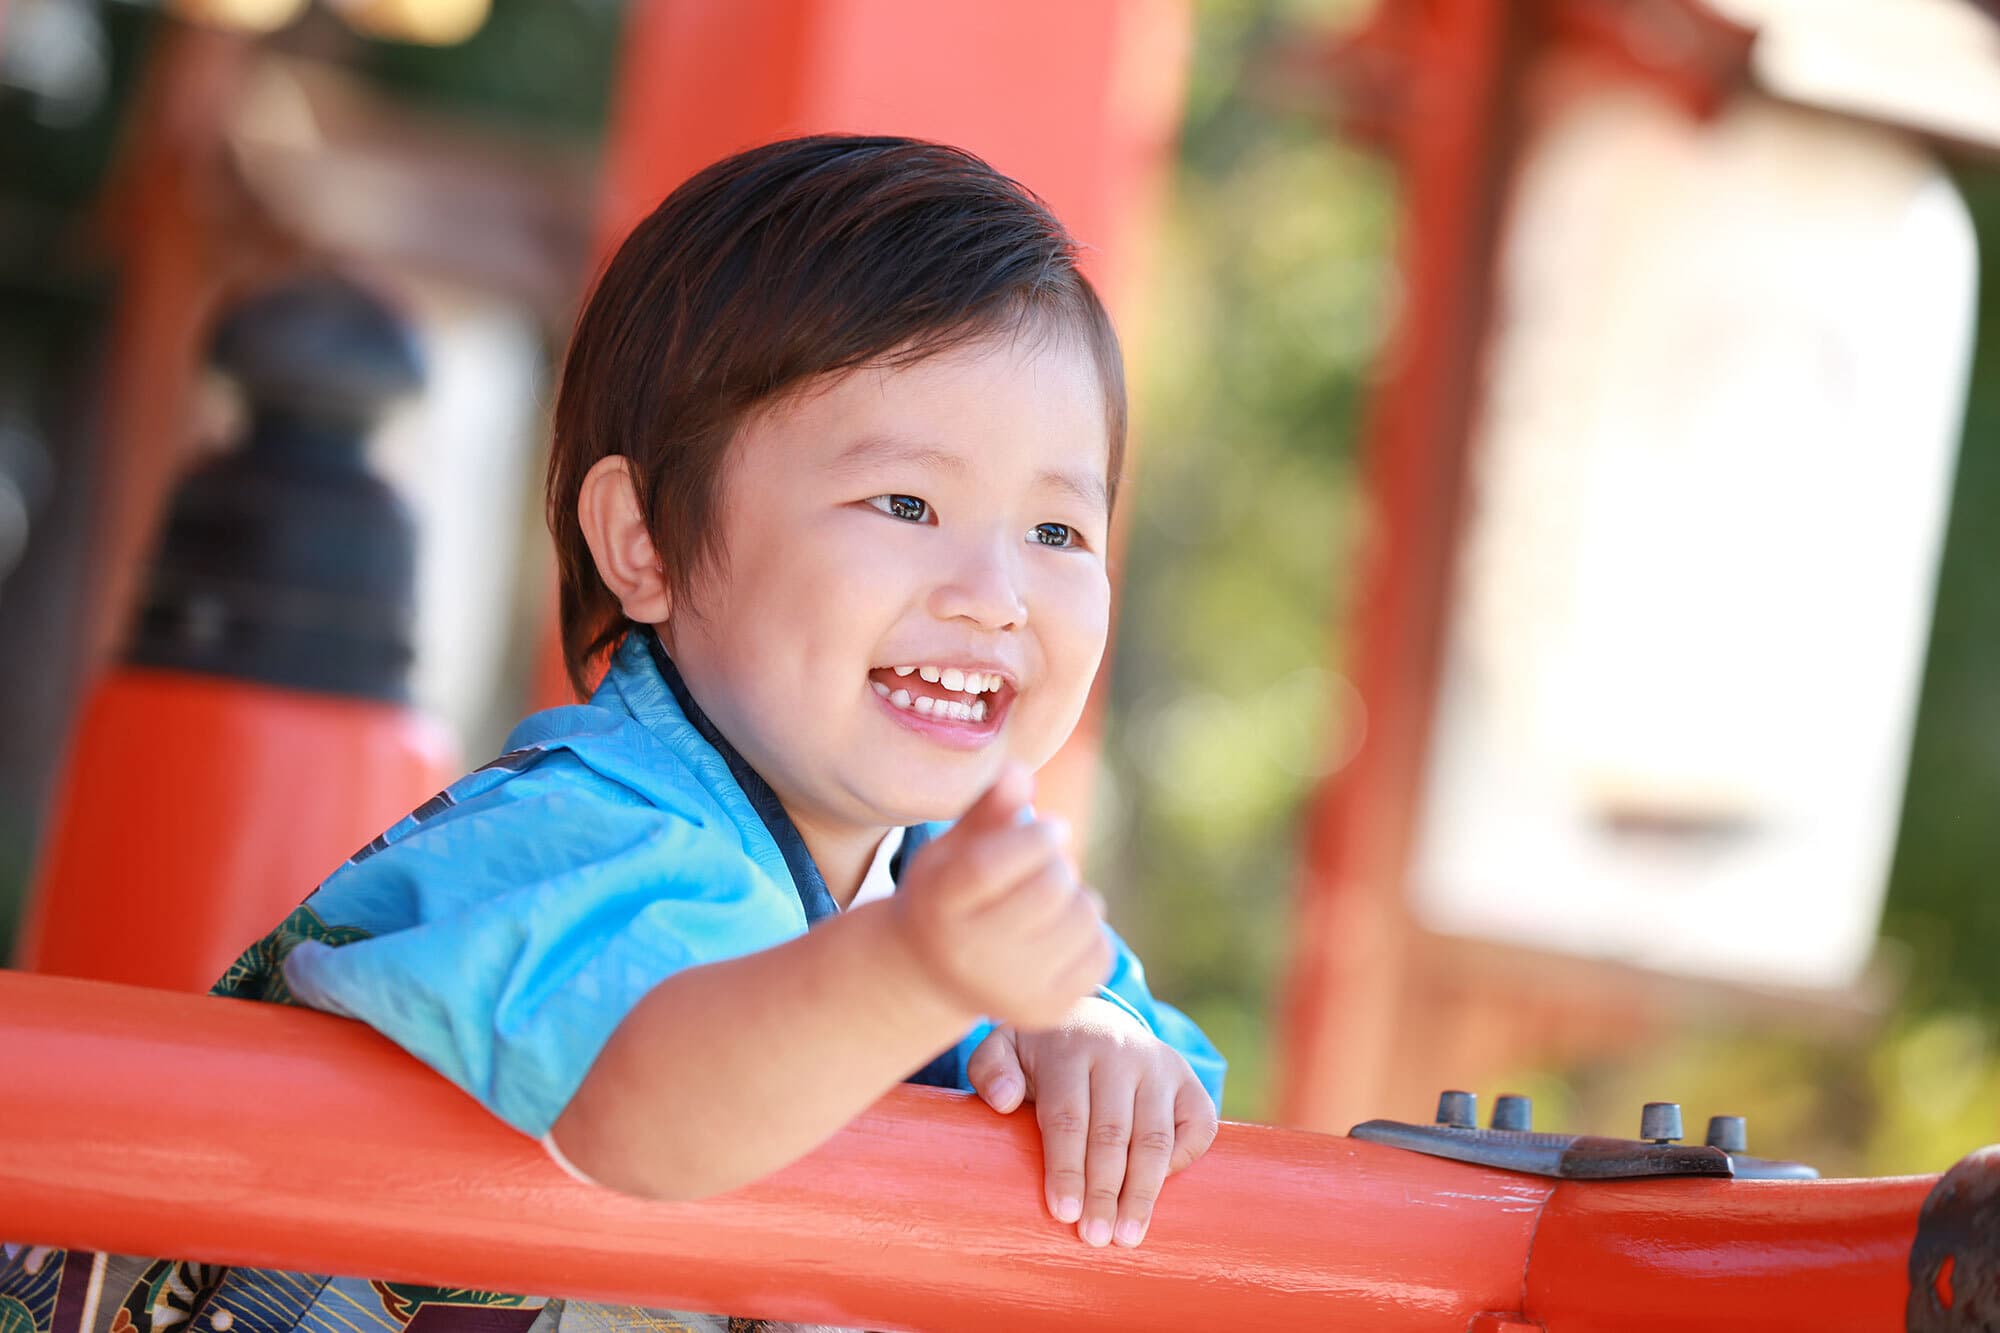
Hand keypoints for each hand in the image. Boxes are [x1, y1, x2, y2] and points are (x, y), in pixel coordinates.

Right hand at [889, 762, 1112, 1030]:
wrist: (934, 974)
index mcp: (939, 905)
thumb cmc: (949, 893)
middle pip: (1048, 891)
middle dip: (1059, 865)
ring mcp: (1009, 989)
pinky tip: (1061, 931)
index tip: (1052, 827)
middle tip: (1049, 864)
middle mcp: (970, 954)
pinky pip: (1100, 955)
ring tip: (1052, 900)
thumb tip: (1020, 771)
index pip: (991, 867)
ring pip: (1082, 919)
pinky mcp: (1044, 1011)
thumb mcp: (954, 847)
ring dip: (1078, 897)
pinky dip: (1090, 933)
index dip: (1033, 838)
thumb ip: (989, 809)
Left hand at [967, 996, 1219, 1247]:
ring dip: (1143, 1192)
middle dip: (1105, 1191)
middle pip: (1113, 1133)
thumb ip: (991, 1069)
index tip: (1063, 1213)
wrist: (1094, 1019)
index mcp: (1072, 1047)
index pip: (1069, 1116)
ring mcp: (1160, 1065)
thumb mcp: (1005, 1047)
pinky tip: (1161, 1195)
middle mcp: (1120, 1052)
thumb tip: (1003, 1101)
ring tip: (1128, 1236)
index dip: (1066, 1168)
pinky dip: (1184, 1161)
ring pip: (1156, 1137)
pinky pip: (1199, 1125)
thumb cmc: (1042, 1052)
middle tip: (1095, 1238)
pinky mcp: (1188, 1079)